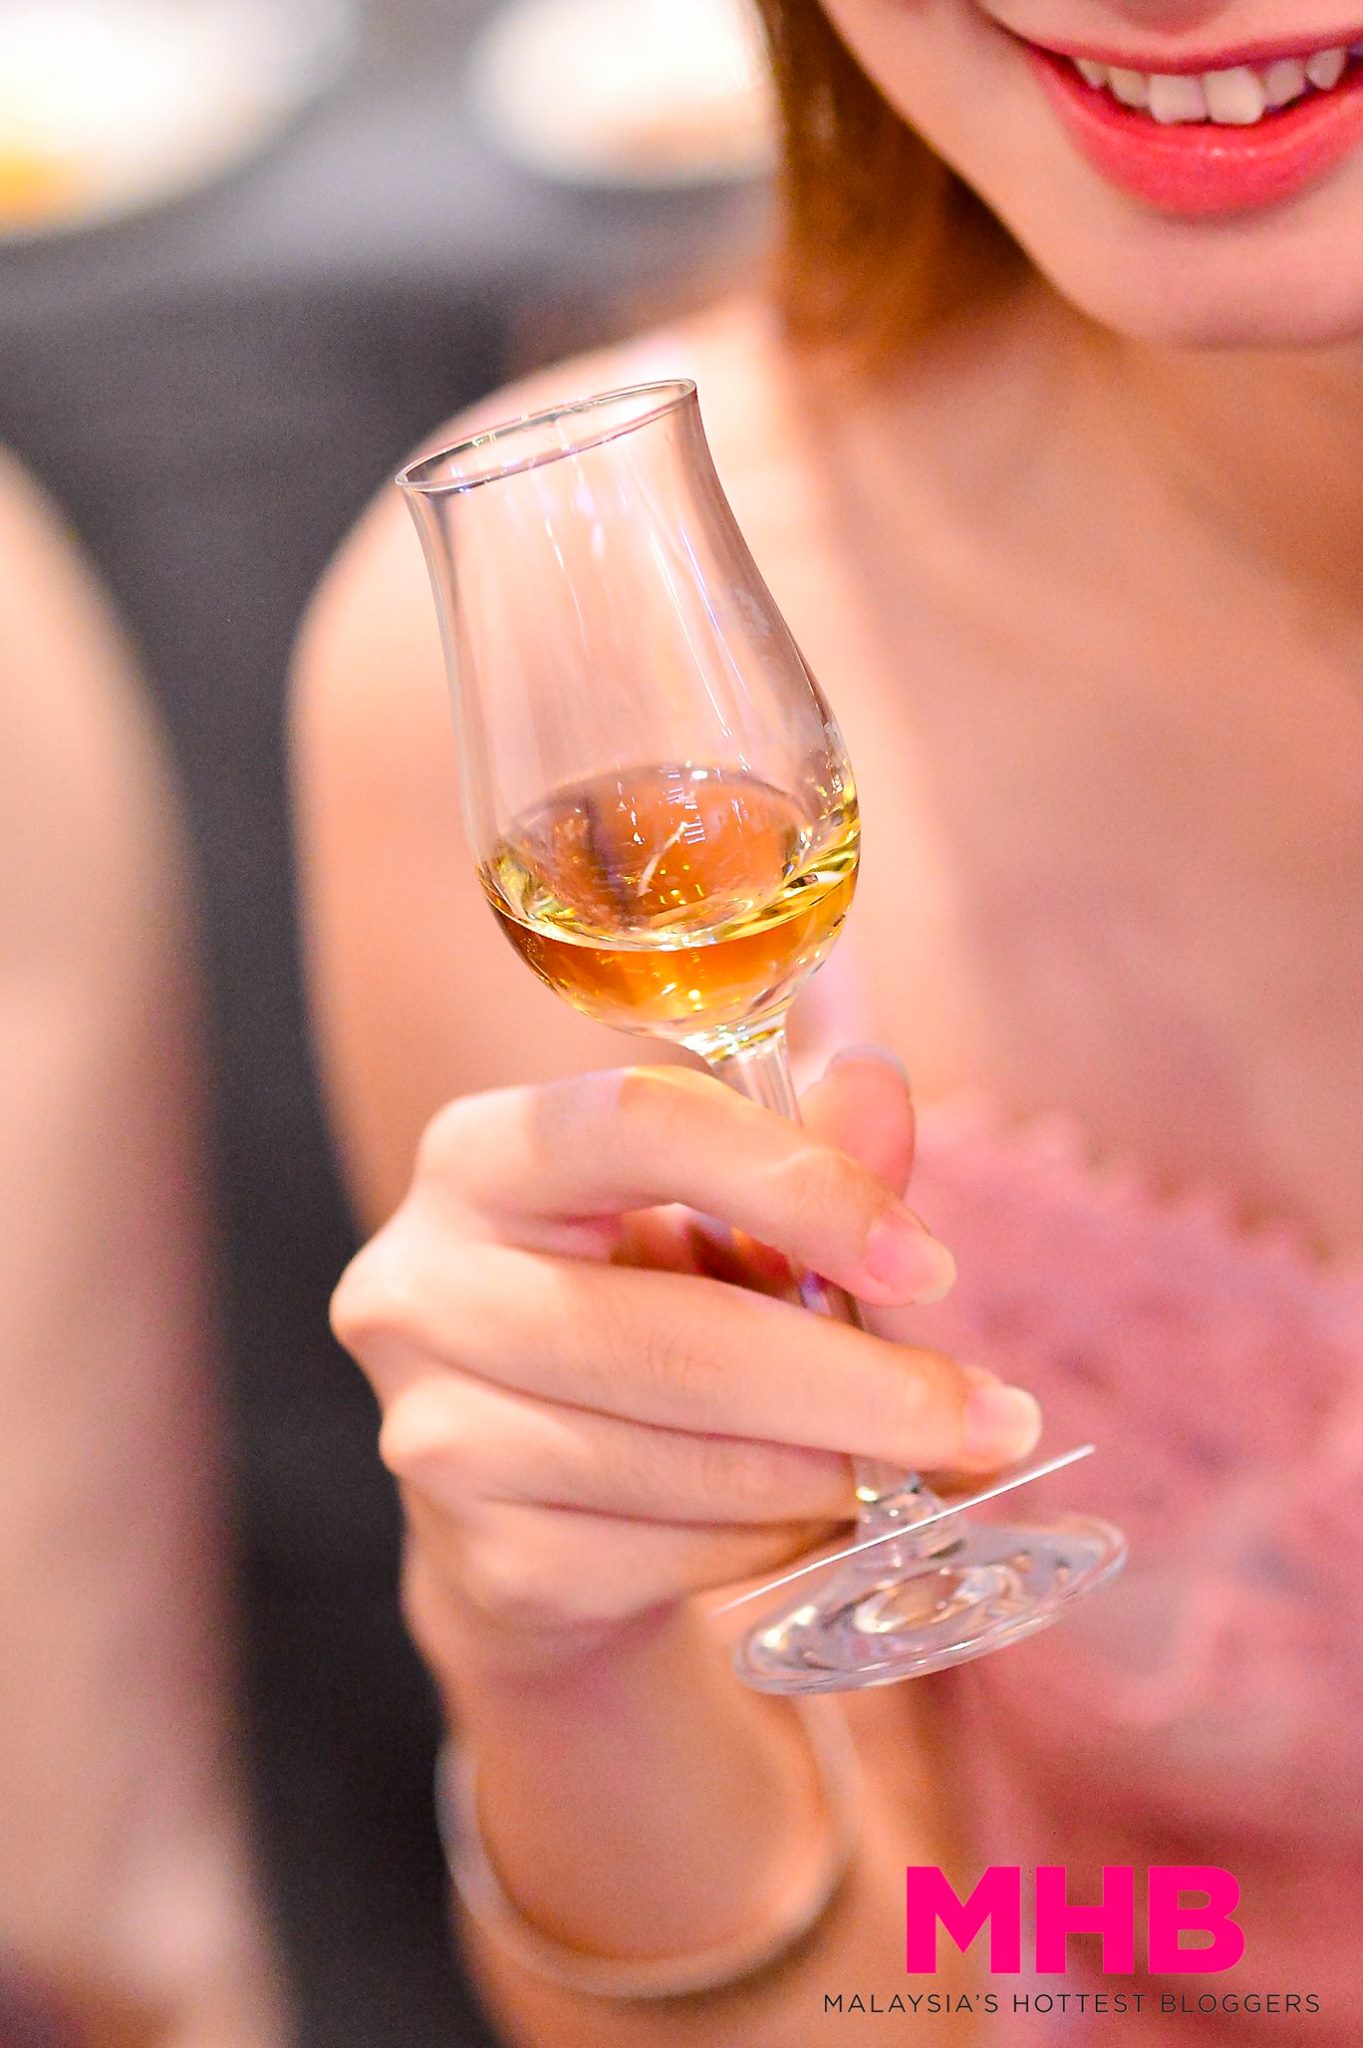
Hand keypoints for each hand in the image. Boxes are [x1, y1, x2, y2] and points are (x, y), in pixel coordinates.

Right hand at [331, 1053, 1042, 1678]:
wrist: (524, 1498)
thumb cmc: (640, 1311)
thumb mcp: (720, 1217)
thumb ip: (805, 1156)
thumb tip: (880, 1084)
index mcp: (479, 1155)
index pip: (637, 1127)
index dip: (799, 1185)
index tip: (927, 1260)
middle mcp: (423, 1285)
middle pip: (677, 1338)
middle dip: (862, 1388)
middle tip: (996, 1418)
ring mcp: (436, 1433)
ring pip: (688, 1462)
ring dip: (833, 1473)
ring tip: (907, 1465)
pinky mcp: (483, 1558)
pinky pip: (677, 1556)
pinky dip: (777, 1541)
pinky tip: (811, 1514)